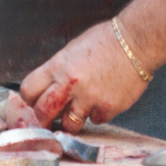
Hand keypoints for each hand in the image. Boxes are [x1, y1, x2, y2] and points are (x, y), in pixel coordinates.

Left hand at [20, 20, 151, 133]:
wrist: (136, 42)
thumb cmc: (106, 41)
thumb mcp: (73, 50)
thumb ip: (58, 71)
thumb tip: (48, 88)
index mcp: (58, 66)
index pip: (28, 91)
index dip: (31, 99)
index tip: (36, 101)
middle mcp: (70, 83)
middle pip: (43, 114)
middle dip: (45, 118)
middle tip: (51, 118)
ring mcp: (89, 98)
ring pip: (69, 124)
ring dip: (72, 120)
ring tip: (80, 109)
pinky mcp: (108, 108)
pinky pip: (95, 120)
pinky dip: (97, 114)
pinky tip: (103, 100)